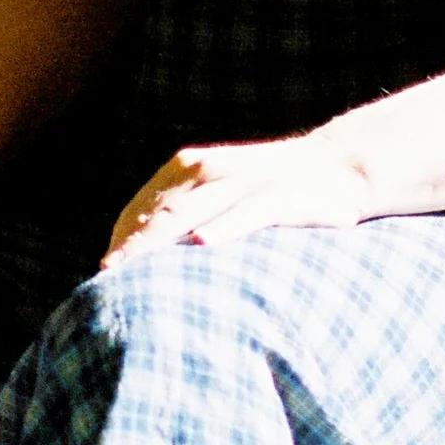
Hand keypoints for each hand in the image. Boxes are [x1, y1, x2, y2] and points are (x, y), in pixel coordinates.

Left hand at [105, 130, 369, 261]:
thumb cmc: (269, 190)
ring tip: (134, 267)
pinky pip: (247, 213)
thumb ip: (184, 216)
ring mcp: (243, 181)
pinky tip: (202, 244)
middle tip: (108, 278)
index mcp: (187, 168)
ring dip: (161, 241)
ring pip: (192, 212)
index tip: (106, 274)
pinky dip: (225, 227)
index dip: (124, 239)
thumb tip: (139, 258)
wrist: (338, 167)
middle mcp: (208, 170)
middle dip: (133, 246)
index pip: (143, 208)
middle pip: (160, 213)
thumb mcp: (221, 194)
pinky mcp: (279, 196)